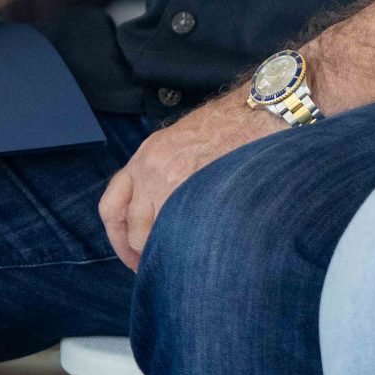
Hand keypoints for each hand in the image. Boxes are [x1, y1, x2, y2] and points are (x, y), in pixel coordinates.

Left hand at [98, 90, 275, 268]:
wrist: (262, 108)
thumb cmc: (233, 122)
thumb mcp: (184, 140)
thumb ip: (164, 170)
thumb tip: (162, 213)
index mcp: (146, 156)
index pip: (112, 205)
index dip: (118, 237)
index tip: (132, 254)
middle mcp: (151, 169)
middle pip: (133, 229)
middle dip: (142, 254)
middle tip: (160, 266)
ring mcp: (172, 181)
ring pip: (156, 236)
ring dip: (168, 252)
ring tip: (186, 260)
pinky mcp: (197, 191)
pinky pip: (182, 231)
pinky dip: (188, 246)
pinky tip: (202, 249)